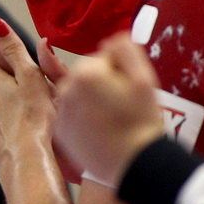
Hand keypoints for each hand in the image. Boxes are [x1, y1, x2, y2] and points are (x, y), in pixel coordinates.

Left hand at [53, 35, 166, 185]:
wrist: (134, 164)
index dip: (121, 70)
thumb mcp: (144, 78)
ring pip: (78, 94)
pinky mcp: (60, 132)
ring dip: (92, 99)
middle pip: (88, 75)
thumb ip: (126, 49)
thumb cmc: (142, 122)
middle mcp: (66, 89)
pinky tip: (102, 128)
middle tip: (124, 103)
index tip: (130, 86)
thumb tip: (112, 40)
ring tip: (113, 117)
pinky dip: (84, 117)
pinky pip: (72, 114)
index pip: (104, 57)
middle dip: (104, 83)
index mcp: (86, 73)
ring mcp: (60, 112)